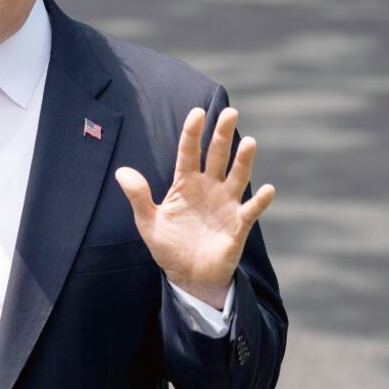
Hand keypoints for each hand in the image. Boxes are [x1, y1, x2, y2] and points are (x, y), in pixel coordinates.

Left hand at [115, 107, 274, 308]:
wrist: (187, 277)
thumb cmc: (168, 246)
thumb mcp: (147, 222)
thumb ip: (138, 196)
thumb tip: (121, 172)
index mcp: (186, 183)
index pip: (189, 152)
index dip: (192, 133)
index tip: (197, 112)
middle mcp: (209, 188)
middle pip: (217, 156)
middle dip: (222, 135)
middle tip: (229, 111)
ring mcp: (225, 205)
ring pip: (237, 177)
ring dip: (243, 161)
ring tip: (248, 141)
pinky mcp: (237, 226)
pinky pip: (250, 211)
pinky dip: (260, 202)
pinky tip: (267, 189)